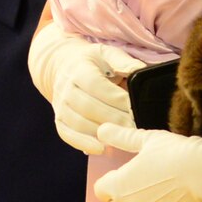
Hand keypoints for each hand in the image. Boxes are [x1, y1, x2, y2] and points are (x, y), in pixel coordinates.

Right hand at [27, 22, 145, 153]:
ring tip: (124, 137)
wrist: (60, 67)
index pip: (96, 85)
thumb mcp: (106, 53)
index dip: (116, 98)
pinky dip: (84, 143)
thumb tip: (142, 71)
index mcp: (79, 69)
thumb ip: (124, 62)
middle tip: (136, 126)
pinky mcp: (59, 120)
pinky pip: (68, 135)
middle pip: (89, 107)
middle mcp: (66, 88)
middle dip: (115, 119)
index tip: (135, 107)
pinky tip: (102, 148)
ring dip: (102, 133)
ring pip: (79, 123)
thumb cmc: (91, 62)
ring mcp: (60, 106)